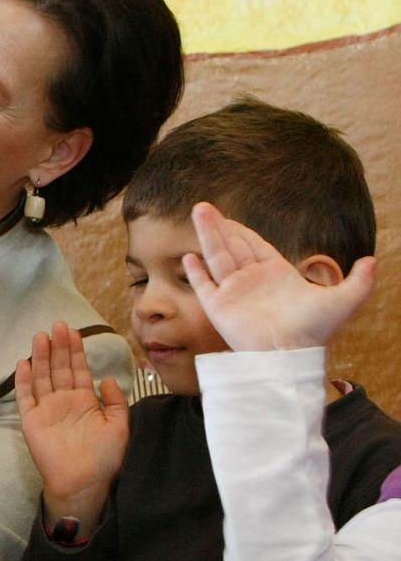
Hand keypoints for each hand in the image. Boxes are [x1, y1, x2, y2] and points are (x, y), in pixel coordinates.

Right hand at [14, 322, 127, 533]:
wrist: (84, 482)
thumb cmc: (105, 458)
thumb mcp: (120, 426)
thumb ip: (115, 401)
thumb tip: (108, 378)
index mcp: (84, 401)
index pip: (78, 370)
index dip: (75, 351)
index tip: (74, 331)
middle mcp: (64, 402)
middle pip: (59, 368)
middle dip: (58, 347)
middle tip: (57, 325)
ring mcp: (46, 410)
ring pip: (42, 377)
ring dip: (41, 357)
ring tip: (41, 336)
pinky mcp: (31, 421)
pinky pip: (25, 397)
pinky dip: (23, 381)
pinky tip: (24, 363)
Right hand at [184, 202, 376, 351]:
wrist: (291, 353)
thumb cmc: (316, 330)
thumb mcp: (345, 300)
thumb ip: (360, 280)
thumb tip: (373, 261)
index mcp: (274, 275)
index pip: (253, 246)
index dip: (241, 231)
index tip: (228, 217)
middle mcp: (250, 281)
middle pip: (231, 247)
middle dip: (218, 227)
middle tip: (205, 207)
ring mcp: (233, 294)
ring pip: (216, 258)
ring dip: (207, 235)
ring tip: (197, 213)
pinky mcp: (219, 308)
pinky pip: (204, 286)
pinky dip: (196, 272)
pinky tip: (188, 258)